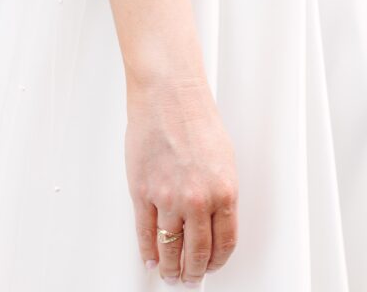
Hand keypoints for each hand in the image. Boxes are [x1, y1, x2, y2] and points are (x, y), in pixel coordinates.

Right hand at [125, 76, 238, 284]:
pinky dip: (148, 251)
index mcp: (224, 191)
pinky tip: (151, 257)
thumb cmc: (195, 117)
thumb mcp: (223, 159)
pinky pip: (145, 233)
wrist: (168, 95)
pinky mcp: (142, 192)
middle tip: (189, 278)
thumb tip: (213, 221)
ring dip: (170, 268)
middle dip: (193, 272)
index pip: (224, 243)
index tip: (211, 266)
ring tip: (170, 273)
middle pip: (197, 253)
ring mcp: (168, 198)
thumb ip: (219, 193)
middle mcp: (197, 200)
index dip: (217, 262)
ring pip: (170, 249)